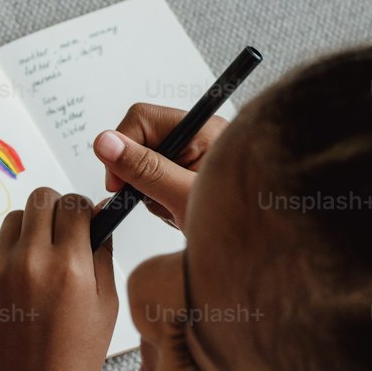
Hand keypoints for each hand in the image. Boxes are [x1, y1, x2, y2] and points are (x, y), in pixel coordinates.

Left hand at [0, 188, 117, 370]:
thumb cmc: (76, 357)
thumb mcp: (106, 304)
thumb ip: (102, 252)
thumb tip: (100, 214)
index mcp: (70, 266)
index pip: (74, 204)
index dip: (82, 210)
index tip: (82, 221)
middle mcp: (30, 262)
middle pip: (40, 199)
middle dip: (55, 211)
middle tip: (59, 234)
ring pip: (12, 220)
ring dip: (27, 232)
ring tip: (36, 265)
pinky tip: (12, 280)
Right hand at [93, 104, 230, 230]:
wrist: (266, 252)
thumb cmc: (241, 225)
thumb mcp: (183, 197)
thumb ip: (144, 168)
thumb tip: (105, 142)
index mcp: (202, 129)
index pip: (141, 118)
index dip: (121, 149)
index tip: (119, 184)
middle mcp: (199, 137)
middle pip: (142, 142)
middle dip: (140, 177)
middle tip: (158, 202)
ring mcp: (197, 156)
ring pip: (146, 166)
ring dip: (152, 194)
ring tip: (176, 213)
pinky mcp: (192, 174)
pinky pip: (159, 182)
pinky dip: (161, 202)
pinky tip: (179, 215)